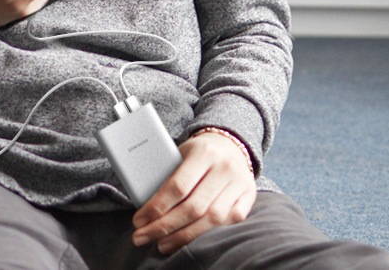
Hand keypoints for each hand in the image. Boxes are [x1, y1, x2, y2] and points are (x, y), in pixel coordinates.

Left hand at [131, 130, 257, 254]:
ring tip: (163, 244)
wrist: (231, 144)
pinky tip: (191, 237)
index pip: (177, 186)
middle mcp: (224, 168)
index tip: (139, 220)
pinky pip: (230, 221)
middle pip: (193, 207)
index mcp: (203, 153)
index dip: (156, 207)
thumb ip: (166, 173)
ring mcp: (239, 183)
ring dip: (184, 236)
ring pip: (212, 219)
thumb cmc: (198, 152)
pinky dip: (209, 231)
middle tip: (142, 236)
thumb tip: (142, 203)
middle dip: (165, 226)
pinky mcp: (249, 196)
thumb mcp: (180, 153)